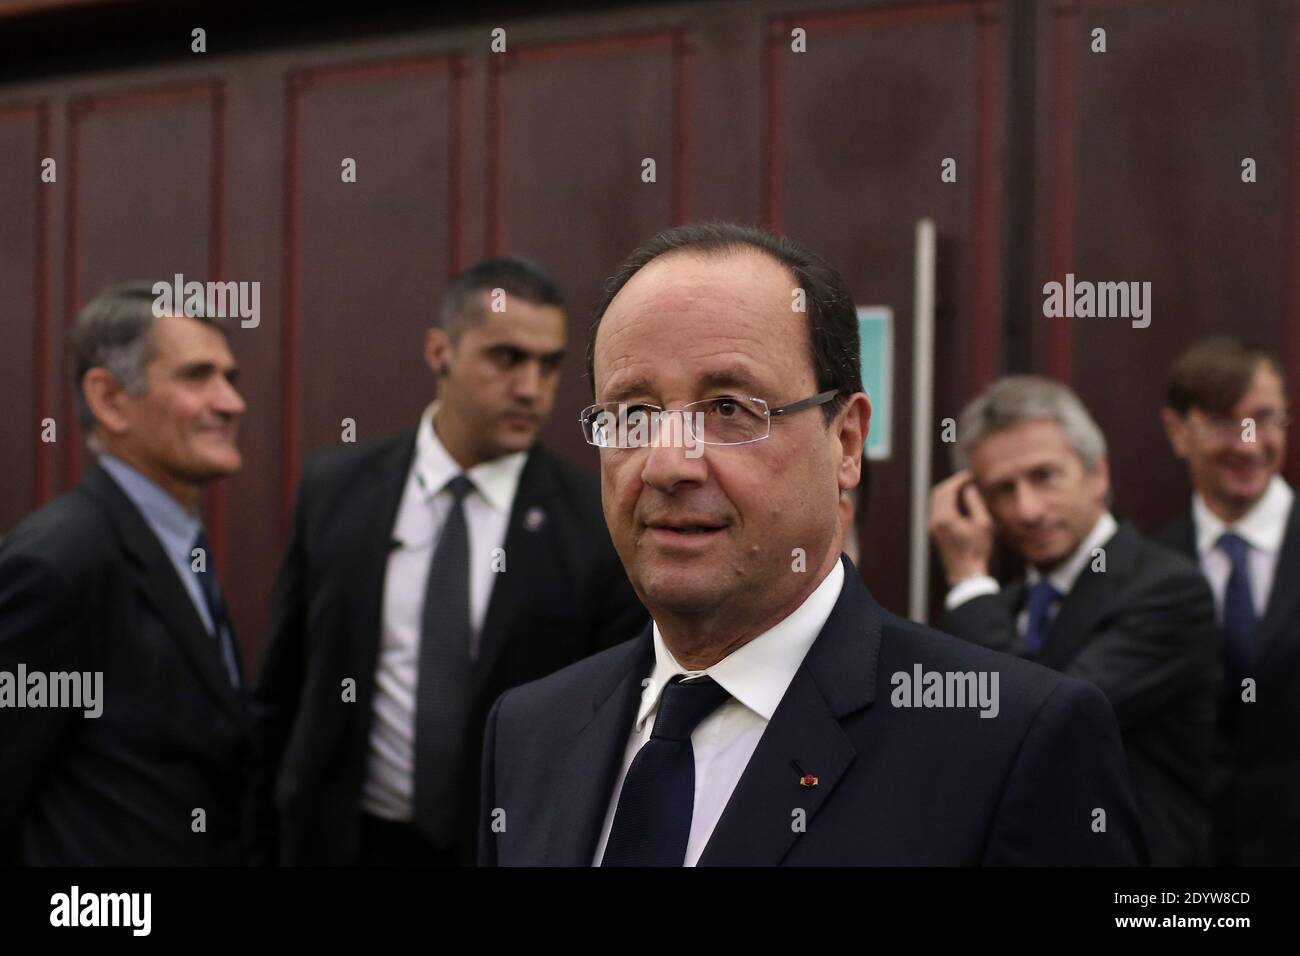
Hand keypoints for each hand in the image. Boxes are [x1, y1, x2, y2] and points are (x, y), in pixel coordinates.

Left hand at [928, 469, 994, 584]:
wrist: (966, 574)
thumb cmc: (978, 550)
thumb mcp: (983, 524)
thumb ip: (975, 503)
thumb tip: (968, 488)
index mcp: (945, 518)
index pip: (947, 490)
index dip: (958, 479)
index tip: (970, 475)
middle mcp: (935, 521)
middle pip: (938, 493)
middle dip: (952, 483)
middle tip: (967, 478)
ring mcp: (933, 527)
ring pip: (936, 501)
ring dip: (949, 492)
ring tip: (965, 488)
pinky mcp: (935, 532)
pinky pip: (938, 510)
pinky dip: (947, 502)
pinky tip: (960, 502)